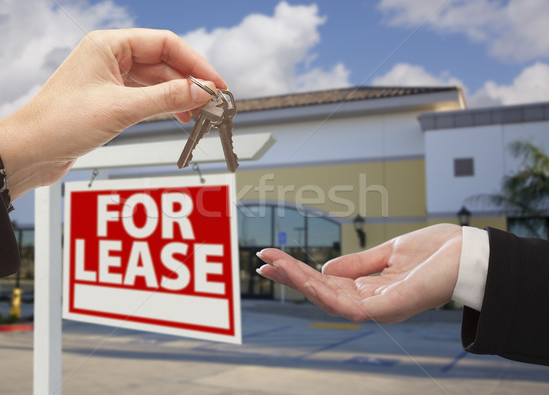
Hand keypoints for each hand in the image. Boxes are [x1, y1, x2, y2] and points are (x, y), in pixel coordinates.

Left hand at [0, 28, 224, 198]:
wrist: (30, 152)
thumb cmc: (59, 123)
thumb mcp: (121, 109)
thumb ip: (166, 98)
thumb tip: (201, 91)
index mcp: (109, 45)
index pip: (165, 44)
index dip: (195, 63)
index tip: (215, 83)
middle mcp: (110, 58)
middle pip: (163, 62)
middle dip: (190, 81)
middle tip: (212, 102)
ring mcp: (110, 79)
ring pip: (157, 81)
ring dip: (179, 96)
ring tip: (199, 113)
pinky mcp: (110, 100)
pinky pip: (146, 97)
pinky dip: (165, 106)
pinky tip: (178, 116)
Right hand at [256, 224, 461, 322]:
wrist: (471, 253)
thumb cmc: (437, 253)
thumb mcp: (389, 253)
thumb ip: (359, 264)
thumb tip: (326, 270)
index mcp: (370, 289)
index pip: (326, 284)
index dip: (299, 272)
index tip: (273, 258)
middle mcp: (371, 302)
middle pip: (321, 293)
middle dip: (290, 277)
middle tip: (262, 260)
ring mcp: (380, 307)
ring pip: (329, 300)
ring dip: (300, 283)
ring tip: (274, 265)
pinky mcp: (390, 307)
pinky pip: (350, 306)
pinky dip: (324, 293)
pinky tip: (306, 279)